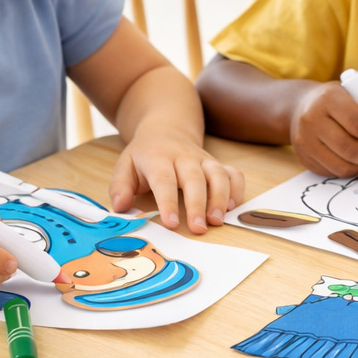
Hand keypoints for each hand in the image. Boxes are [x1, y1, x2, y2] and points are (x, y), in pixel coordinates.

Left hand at [109, 130, 244, 233]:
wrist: (166, 129)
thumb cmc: (145, 155)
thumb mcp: (125, 165)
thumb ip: (120, 186)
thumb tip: (120, 207)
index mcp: (158, 158)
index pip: (165, 180)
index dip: (169, 202)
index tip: (172, 223)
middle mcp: (184, 157)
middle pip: (195, 178)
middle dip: (198, 204)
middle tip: (199, 228)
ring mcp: (204, 160)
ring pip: (218, 175)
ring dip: (220, 198)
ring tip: (217, 221)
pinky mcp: (218, 164)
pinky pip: (233, 174)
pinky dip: (237, 190)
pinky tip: (231, 208)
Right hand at [289, 81, 357, 177]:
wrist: (303, 106)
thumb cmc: (343, 101)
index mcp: (330, 98)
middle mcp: (312, 118)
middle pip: (349, 148)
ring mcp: (304, 139)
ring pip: (341, 165)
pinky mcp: (303, 157)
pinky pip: (332, 172)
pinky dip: (349, 169)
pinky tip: (353, 159)